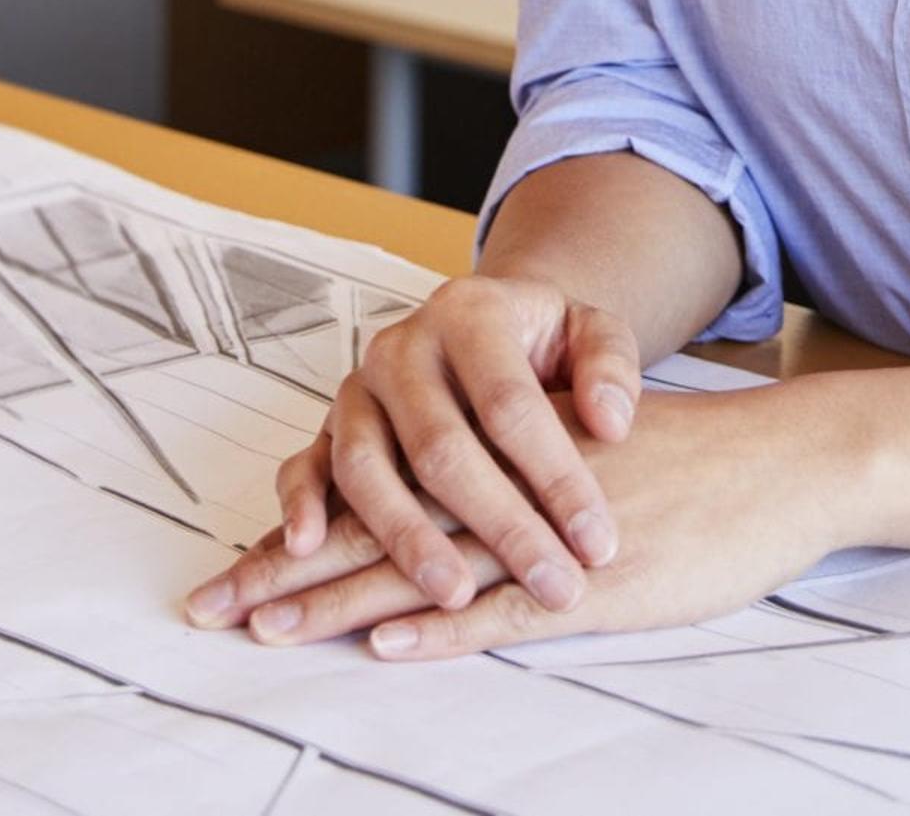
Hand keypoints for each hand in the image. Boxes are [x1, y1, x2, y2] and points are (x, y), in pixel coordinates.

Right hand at [187, 272, 641, 618]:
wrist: (484, 325)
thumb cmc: (543, 342)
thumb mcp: (591, 330)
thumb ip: (609, 366)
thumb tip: (610, 423)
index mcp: (470, 314)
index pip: (511, 405)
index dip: (556, 477)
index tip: (597, 543)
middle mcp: (402, 349)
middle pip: (441, 446)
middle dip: (500, 525)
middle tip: (552, 585)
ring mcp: (357, 390)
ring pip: (367, 466)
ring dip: (407, 537)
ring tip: (456, 594)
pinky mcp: (327, 429)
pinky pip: (302, 466)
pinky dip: (299, 506)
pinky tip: (311, 550)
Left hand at [189, 384, 857, 661]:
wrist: (784, 461)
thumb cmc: (692, 461)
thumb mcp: (592, 450)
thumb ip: (522, 475)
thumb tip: (454, 510)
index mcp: (501, 450)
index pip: (381, 487)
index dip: (306, 528)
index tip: (237, 566)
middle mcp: (510, 483)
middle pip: (378, 525)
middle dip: (289, 570)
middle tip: (210, 605)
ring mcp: (549, 535)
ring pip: (426, 566)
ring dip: (341, 599)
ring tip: (267, 628)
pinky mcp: (597, 584)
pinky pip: (507, 606)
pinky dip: (446, 624)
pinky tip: (390, 640)